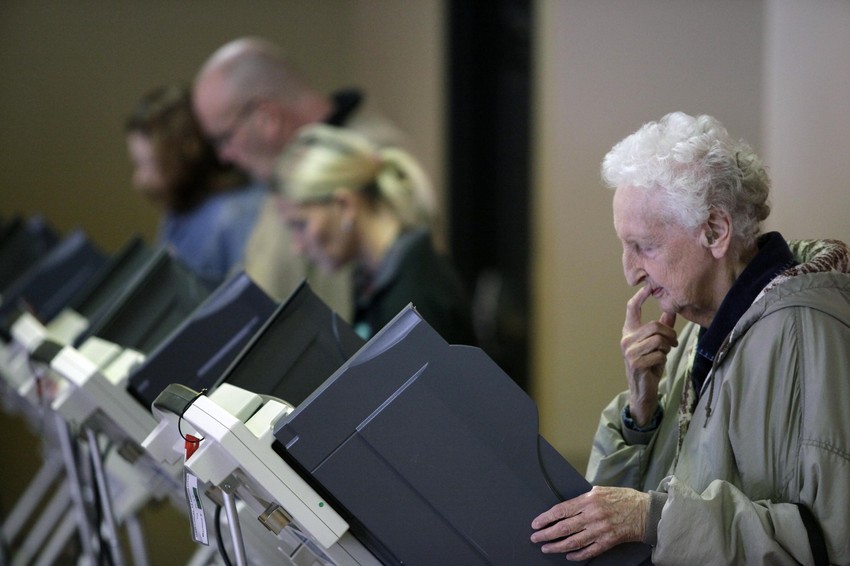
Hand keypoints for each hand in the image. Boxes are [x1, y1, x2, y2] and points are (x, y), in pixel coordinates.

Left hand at [530, 486, 648, 559]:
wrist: (645, 512)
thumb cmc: (623, 498)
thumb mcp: (600, 491)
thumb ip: (583, 499)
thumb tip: (566, 507)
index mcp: (589, 500)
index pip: (561, 510)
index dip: (546, 518)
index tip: (536, 523)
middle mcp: (592, 516)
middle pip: (563, 528)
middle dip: (546, 534)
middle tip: (535, 538)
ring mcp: (600, 530)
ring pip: (573, 542)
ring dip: (557, 547)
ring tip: (547, 548)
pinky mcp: (608, 542)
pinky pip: (589, 551)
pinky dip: (577, 555)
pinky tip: (568, 556)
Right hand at [621, 285, 677, 425]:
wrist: (643, 390)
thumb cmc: (649, 366)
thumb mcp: (656, 345)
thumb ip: (662, 329)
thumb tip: (671, 311)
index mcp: (629, 332)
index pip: (631, 309)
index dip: (640, 297)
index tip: (648, 287)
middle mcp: (626, 339)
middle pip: (654, 325)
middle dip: (669, 333)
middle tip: (673, 342)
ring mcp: (629, 351)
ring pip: (658, 339)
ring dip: (667, 346)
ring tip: (666, 352)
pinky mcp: (636, 363)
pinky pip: (658, 353)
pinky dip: (663, 358)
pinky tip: (659, 363)